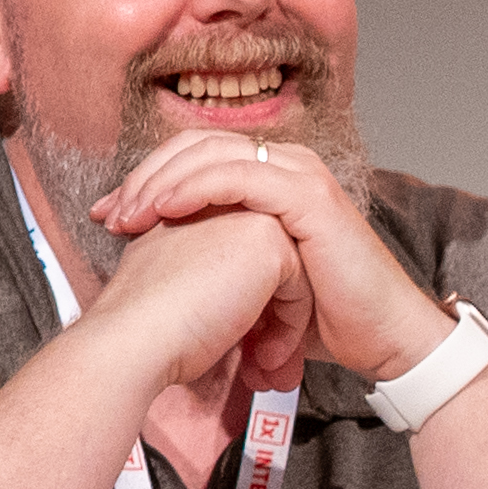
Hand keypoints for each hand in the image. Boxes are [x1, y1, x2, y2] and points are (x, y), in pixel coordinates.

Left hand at [92, 134, 445, 380]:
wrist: (380, 342)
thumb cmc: (318, 316)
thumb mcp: (250, 278)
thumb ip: (211, 254)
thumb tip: (150, 258)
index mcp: (268, 177)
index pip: (193, 156)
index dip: (145, 178)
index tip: (107, 215)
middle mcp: (285, 165)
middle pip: (195, 146)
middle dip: (143, 177)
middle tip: (109, 215)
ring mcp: (300, 176)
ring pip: (212, 155)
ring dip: (161, 181)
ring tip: (127, 216)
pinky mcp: (310, 197)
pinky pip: (240, 176)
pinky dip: (197, 187)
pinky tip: (165, 209)